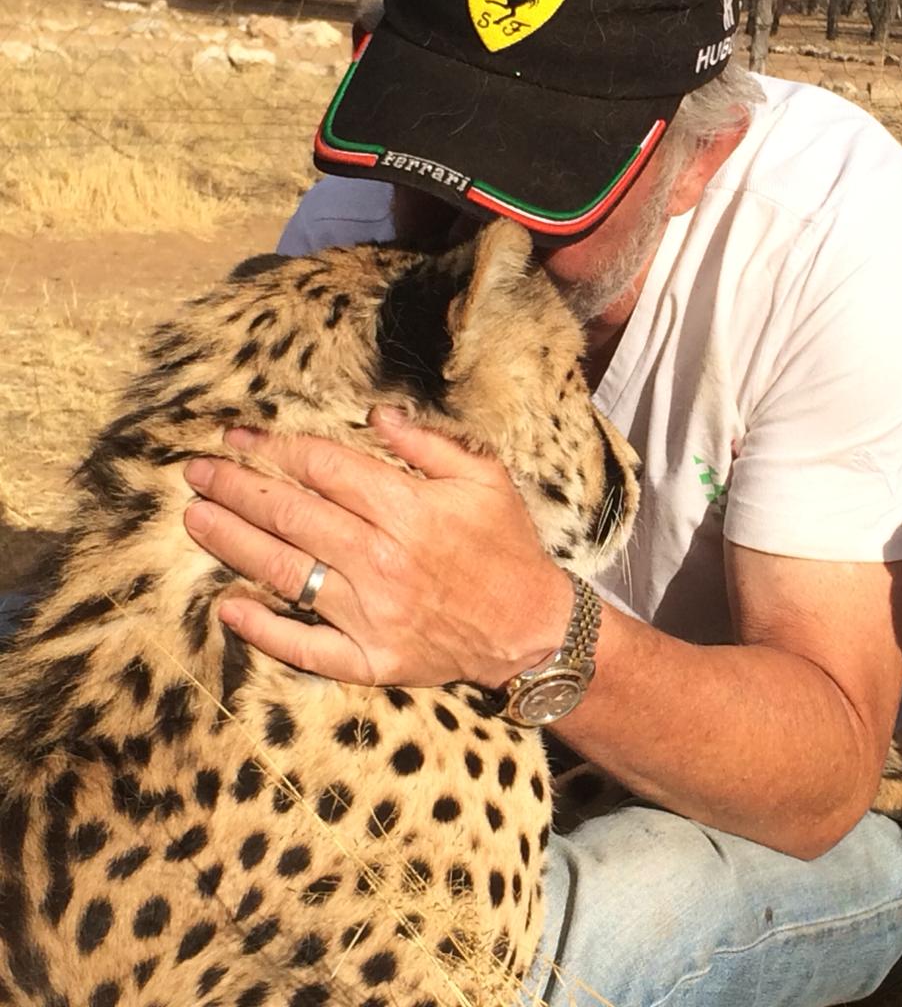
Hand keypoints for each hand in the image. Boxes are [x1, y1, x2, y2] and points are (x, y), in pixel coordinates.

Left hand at [182, 407, 571, 687]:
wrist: (532, 628)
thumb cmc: (508, 548)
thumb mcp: (484, 479)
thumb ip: (428, 444)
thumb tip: (375, 415)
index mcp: (409, 510)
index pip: (323, 468)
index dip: (275, 448)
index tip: (240, 438)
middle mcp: (383, 560)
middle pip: (292, 515)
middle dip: (237, 488)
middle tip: (197, 472)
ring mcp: (373, 614)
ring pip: (287, 572)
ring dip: (233, 543)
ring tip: (196, 518)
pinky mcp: (371, 658)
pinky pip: (306, 647)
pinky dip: (264, 629)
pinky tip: (229, 607)